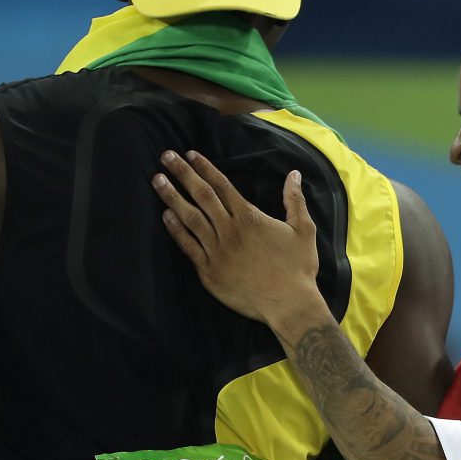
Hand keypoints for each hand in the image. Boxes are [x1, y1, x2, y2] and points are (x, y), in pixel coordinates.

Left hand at [151, 150, 321, 327]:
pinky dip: (176, 230)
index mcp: (250, 217)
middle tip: (166, 157)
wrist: (289, 304)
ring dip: (172, 197)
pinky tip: (166, 216)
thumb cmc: (298, 268)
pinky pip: (188, 246)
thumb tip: (294, 174)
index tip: (190, 155)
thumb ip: (295, 200)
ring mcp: (217, 251)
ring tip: (157, 181)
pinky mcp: (210, 272)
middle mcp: (230, 230)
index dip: (204, 168)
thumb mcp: (303, 230)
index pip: (221, 185)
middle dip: (182, 173)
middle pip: (201, 195)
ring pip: (190, 218)